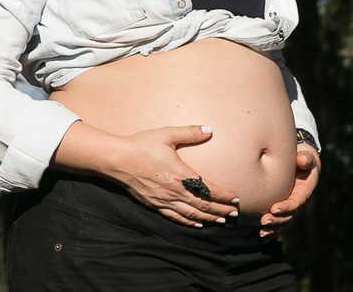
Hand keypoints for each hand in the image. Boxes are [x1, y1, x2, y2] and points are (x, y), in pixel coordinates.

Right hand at [55, 122, 240, 227]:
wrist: (117, 159)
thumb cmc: (142, 145)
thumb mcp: (167, 134)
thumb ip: (190, 132)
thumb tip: (209, 129)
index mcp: (181, 175)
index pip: (209, 190)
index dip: (224, 196)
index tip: (236, 198)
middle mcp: (174, 192)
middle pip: (203, 206)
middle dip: (220, 210)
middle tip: (234, 214)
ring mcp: (163, 200)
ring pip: (191, 214)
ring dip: (208, 218)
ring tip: (221, 221)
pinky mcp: (154, 204)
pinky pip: (175, 217)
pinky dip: (188, 222)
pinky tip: (196, 223)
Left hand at [259, 145, 320, 238]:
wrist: (301, 164)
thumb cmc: (303, 158)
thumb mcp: (307, 157)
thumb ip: (305, 158)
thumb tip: (301, 159)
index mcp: (305, 191)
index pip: (296, 202)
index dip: (286, 207)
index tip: (274, 209)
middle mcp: (299, 203)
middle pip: (289, 216)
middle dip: (277, 220)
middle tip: (263, 221)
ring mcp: (292, 209)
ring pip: (284, 223)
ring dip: (273, 229)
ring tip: (261, 232)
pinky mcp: (285, 211)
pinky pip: (279, 225)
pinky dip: (272, 232)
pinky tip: (261, 238)